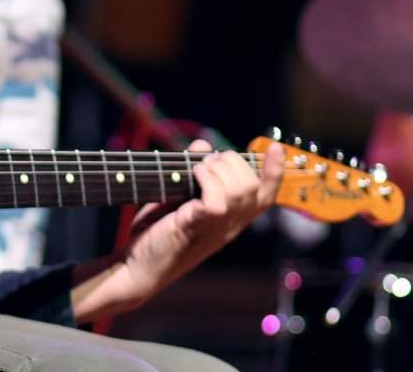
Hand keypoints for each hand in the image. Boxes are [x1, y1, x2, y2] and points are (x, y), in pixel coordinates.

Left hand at [71, 139, 284, 321]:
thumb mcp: (178, 195)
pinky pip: (218, 200)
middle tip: (205, 162)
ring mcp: (216, 228)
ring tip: (196, 168)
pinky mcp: (197, 226)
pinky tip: (192, 175)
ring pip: (239, 190)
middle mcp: (230, 225)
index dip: (274, 172)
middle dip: (232, 161)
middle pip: (252, 186)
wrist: (137, 266)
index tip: (275, 148)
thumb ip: (195, 171)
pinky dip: (207, 179)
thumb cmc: (156, 232)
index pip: (264, 196)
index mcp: (231, 219)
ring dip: (217, 168)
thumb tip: (204, 145)